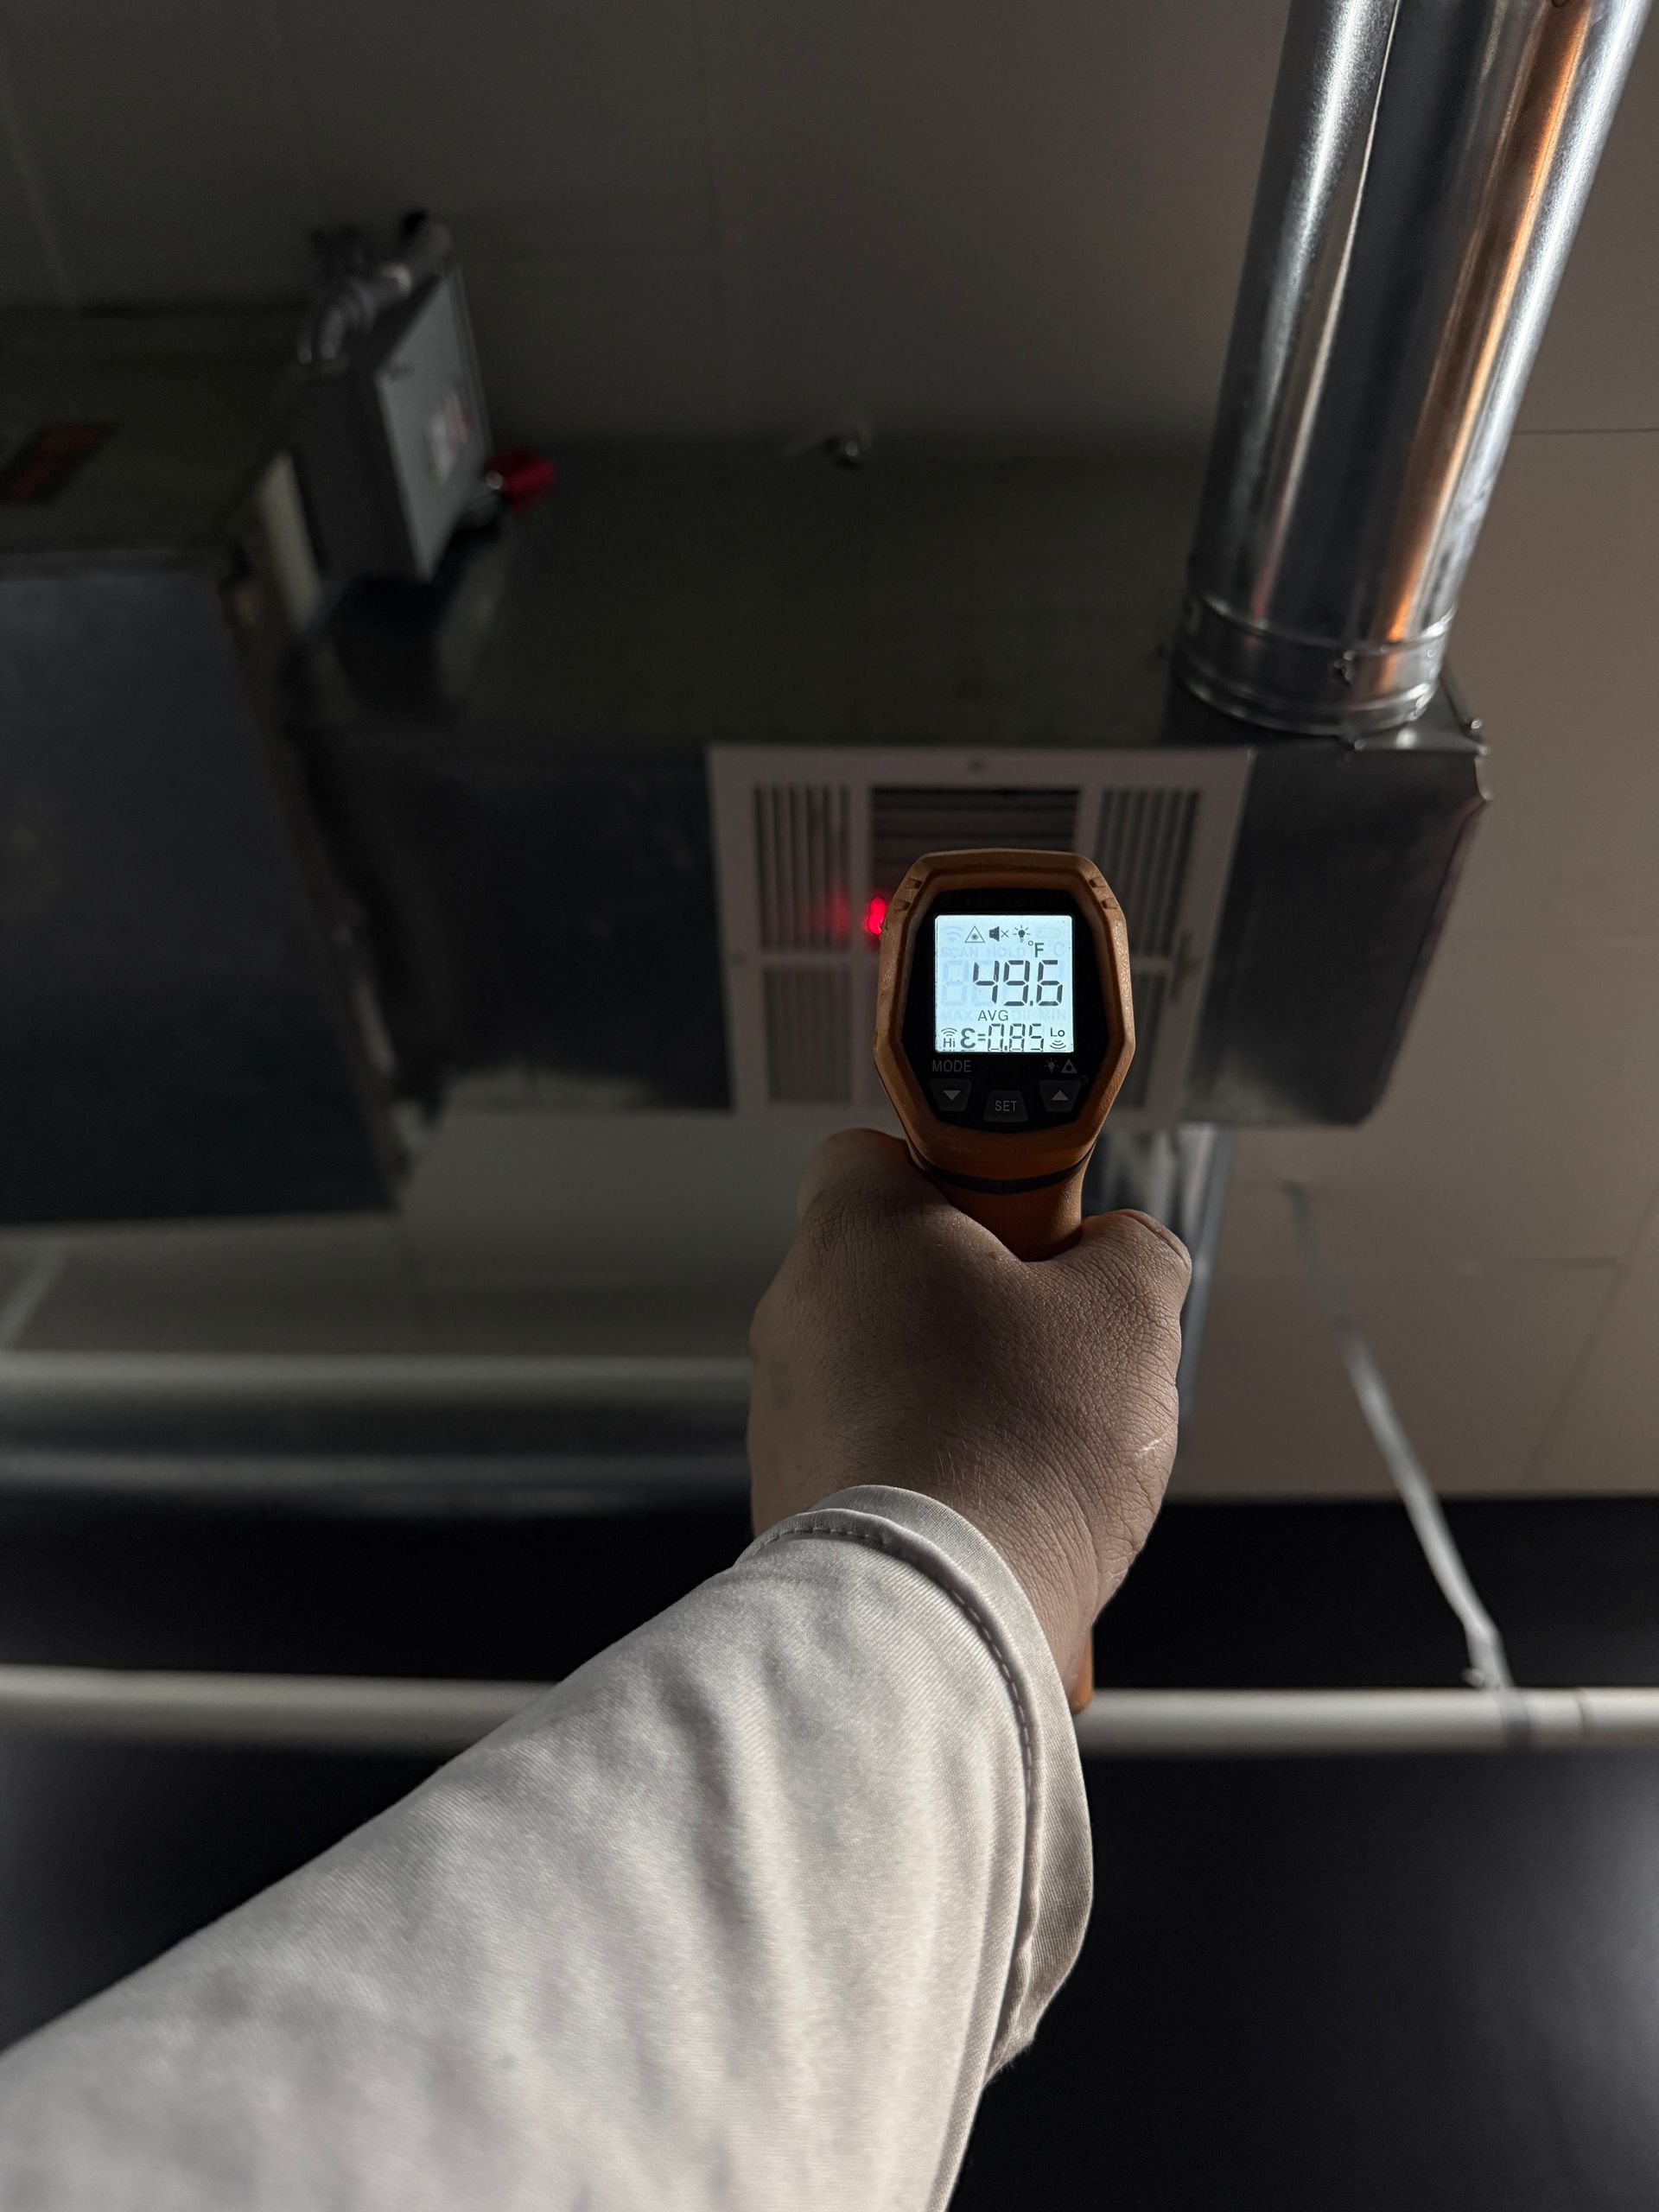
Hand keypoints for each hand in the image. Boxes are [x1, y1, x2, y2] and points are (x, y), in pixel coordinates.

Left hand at [748, 1130, 1189, 1691]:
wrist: (936, 1611)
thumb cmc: (1014, 1453)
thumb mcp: (1130, 1310)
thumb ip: (1132, 1249)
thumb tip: (1123, 1251)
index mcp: (858, 1233)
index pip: (880, 1150)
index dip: (963, 1175)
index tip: (1025, 1215)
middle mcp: (798, 1312)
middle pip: (901, 1272)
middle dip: (984, 1303)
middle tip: (1057, 1342)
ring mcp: (785, 1411)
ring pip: (892, 1370)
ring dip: (961, 1393)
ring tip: (1038, 1443)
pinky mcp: (793, 1498)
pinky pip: (877, 1456)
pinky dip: (933, 1471)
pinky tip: (995, 1507)